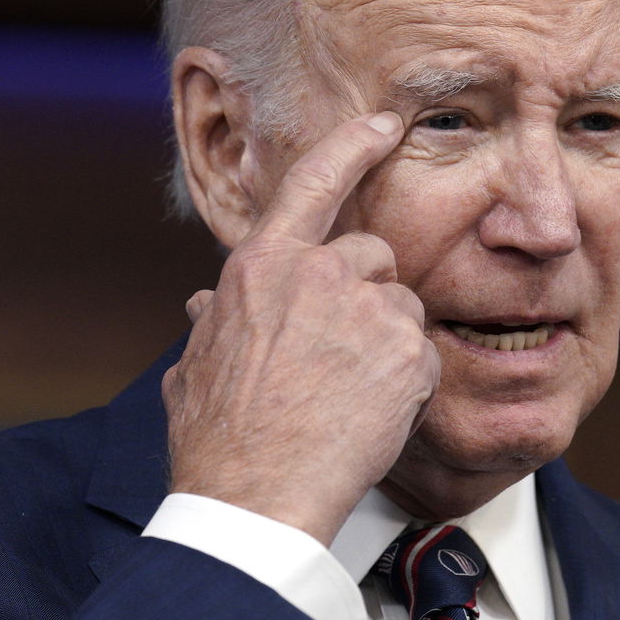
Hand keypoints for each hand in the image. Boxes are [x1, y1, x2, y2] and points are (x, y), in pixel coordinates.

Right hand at [161, 112, 440, 544]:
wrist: (256, 496)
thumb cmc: (219, 441)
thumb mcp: (196, 369)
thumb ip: (211, 326)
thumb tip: (204, 304)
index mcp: (262, 267)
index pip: (313, 183)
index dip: (352, 147)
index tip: (382, 123)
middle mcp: (317, 273)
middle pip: (374, 257)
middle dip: (369, 299)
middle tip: (343, 361)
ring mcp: (366, 309)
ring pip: (403, 309)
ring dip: (389, 347)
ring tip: (350, 400)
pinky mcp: (405, 351)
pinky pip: (424, 357)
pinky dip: (410, 388)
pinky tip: (372, 419)